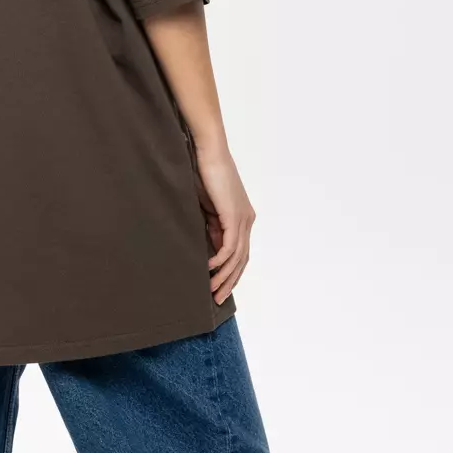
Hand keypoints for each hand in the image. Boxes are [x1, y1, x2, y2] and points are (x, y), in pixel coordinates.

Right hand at [191, 142, 255, 303]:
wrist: (209, 153)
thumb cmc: (205, 174)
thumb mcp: (207, 208)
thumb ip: (211, 226)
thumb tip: (207, 247)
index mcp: (242, 218)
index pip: (240, 253)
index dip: (231, 273)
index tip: (218, 287)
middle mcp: (247, 220)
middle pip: (242, 260)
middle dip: (230, 281)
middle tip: (217, 299)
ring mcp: (243, 218)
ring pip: (237, 257)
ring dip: (224, 276)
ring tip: (211, 290)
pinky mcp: (234, 216)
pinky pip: (230, 246)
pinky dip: (220, 260)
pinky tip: (209, 269)